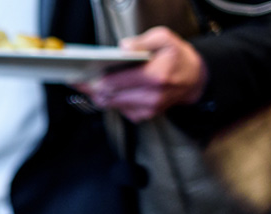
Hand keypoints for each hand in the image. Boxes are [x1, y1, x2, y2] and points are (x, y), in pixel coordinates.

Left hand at [78, 26, 206, 121]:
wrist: (193, 79)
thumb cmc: (176, 57)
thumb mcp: (165, 39)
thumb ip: (143, 41)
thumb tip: (122, 48)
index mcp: (156, 76)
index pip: (114, 83)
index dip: (93, 80)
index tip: (78, 77)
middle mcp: (151, 97)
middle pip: (108, 96)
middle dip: (92, 88)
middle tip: (79, 79)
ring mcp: (147, 110)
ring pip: (110, 104)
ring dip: (99, 94)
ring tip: (91, 82)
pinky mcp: (142, 117)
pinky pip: (118, 109)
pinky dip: (112, 99)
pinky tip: (112, 89)